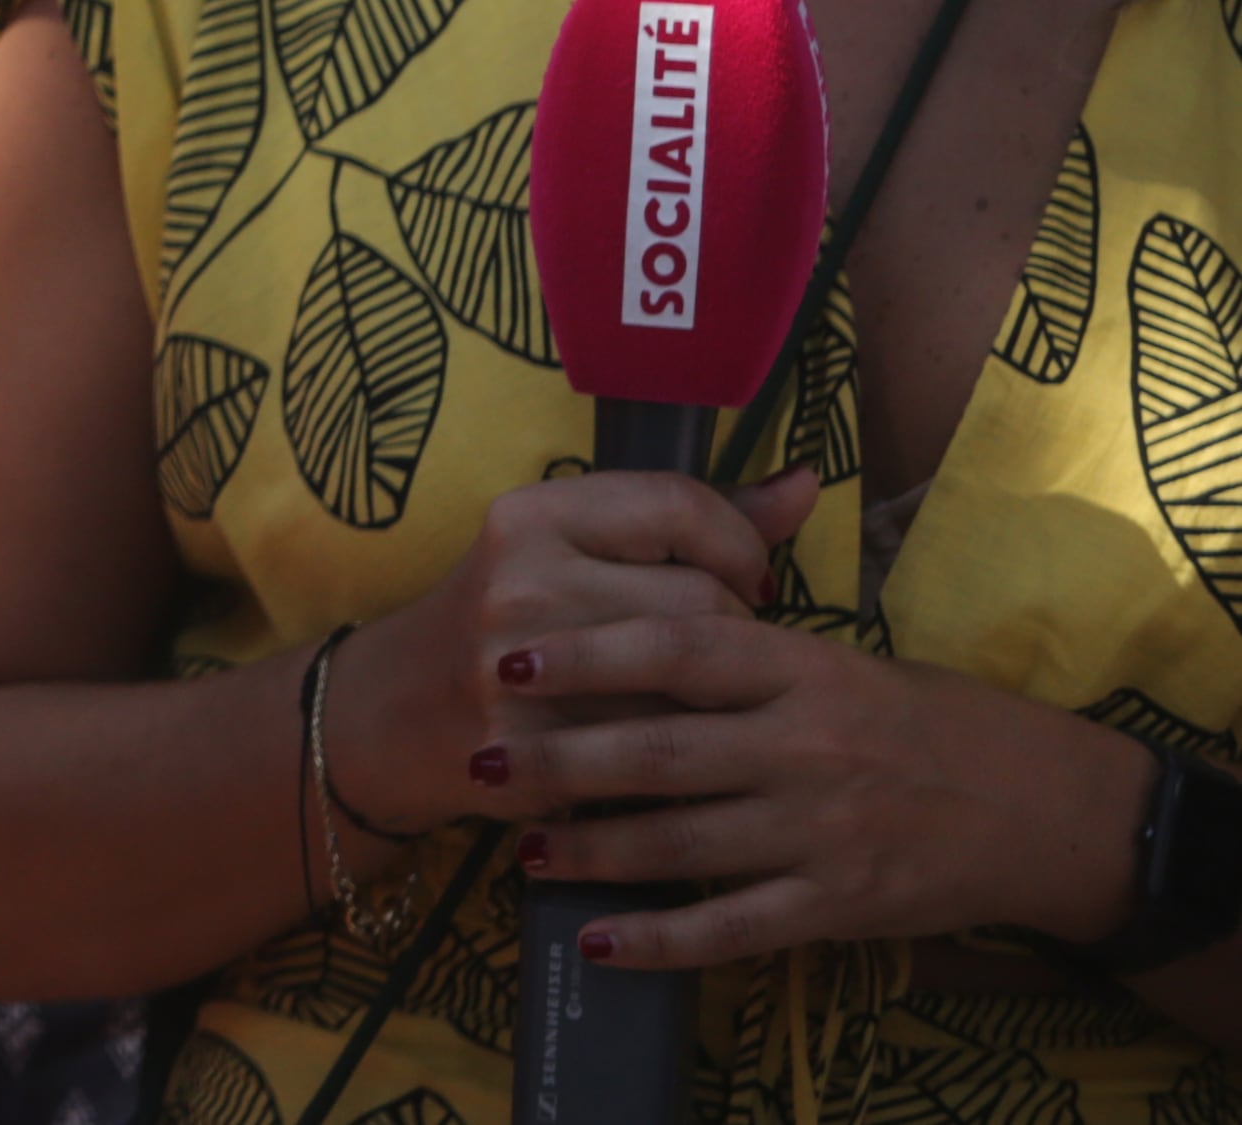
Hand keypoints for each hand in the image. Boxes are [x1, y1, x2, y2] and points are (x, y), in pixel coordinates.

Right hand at [327, 465, 822, 839]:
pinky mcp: (530, 751)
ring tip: (692, 700)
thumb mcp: (575, 551)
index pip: (679, 505)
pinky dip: (681, 753)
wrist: (392, 714)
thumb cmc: (508, 623)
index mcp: (530, 516)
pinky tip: (664, 749)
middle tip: (716, 654)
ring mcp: (521, 671)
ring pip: (692, 684)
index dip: (737, 545)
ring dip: (714, 701)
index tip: (743, 577)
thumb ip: (691, 521)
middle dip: (735, 634)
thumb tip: (807, 485)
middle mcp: (519, 583)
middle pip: (702, 601)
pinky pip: (659, 753)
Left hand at [498, 615, 1148, 965]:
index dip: (588, 654)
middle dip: (558, 759)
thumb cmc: (928, 720)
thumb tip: (643, 587)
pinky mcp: (840, 904)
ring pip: (683, 841)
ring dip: (592, 848)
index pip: (679, 648)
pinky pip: (734, 926)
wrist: (1046, 809)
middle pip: (660, 750)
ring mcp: (823, 831)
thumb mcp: (844, 658)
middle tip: (480, 761)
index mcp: (805, 669)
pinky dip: (660, 938)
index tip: (511, 660)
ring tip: (522, 845)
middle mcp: (807, 747)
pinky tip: (598, 939)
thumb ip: (746, 636)